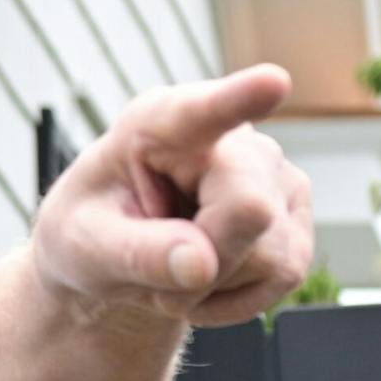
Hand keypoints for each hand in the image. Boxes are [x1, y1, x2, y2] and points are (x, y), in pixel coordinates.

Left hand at [32, 65, 311, 326]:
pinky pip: (284, 272)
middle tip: (152, 273)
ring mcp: (275, 174)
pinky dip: (237, 298)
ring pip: (271, 252)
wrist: (113, 257)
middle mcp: (232, 139)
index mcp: (160, 124)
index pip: (203, 111)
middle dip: (204, 264)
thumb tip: (201, 264)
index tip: (271, 83)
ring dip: (214, 285)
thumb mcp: (85, 248)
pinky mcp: (295, 214)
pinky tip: (204, 280)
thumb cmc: (91, 234)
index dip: (240, 98)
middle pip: (249, 209)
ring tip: (174, 269)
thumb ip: (135, 254)